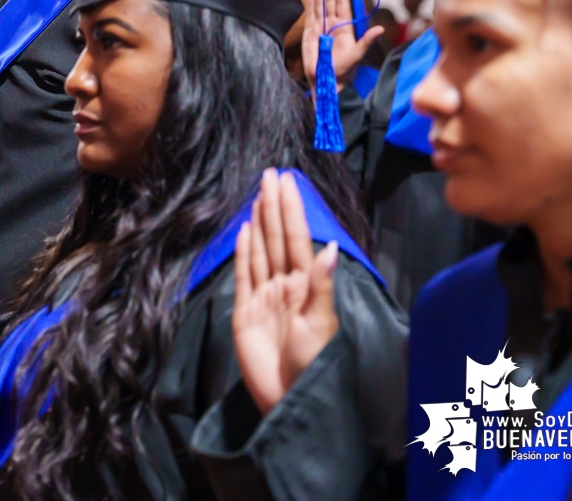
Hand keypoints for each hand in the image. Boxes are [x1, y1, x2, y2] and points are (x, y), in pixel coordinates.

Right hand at [232, 169, 339, 414]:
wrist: (286, 398)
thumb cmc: (311, 364)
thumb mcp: (320, 326)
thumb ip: (320, 287)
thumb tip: (328, 248)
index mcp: (306, 285)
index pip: (297, 238)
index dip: (292, 209)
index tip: (288, 182)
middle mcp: (285, 284)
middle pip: (278, 237)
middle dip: (275, 205)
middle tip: (271, 174)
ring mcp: (264, 295)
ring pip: (261, 249)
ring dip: (260, 221)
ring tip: (259, 194)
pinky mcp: (244, 309)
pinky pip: (243, 273)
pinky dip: (243, 251)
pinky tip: (244, 230)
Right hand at [300, 0, 382, 89]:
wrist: (326, 80)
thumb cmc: (343, 69)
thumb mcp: (357, 54)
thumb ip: (366, 40)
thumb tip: (381, 29)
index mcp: (345, 28)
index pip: (344, 6)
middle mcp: (333, 25)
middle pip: (331, 4)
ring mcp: (320, 28)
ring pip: (320, 8)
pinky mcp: (309, 33)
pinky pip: (309, 16)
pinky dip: (309, 5)